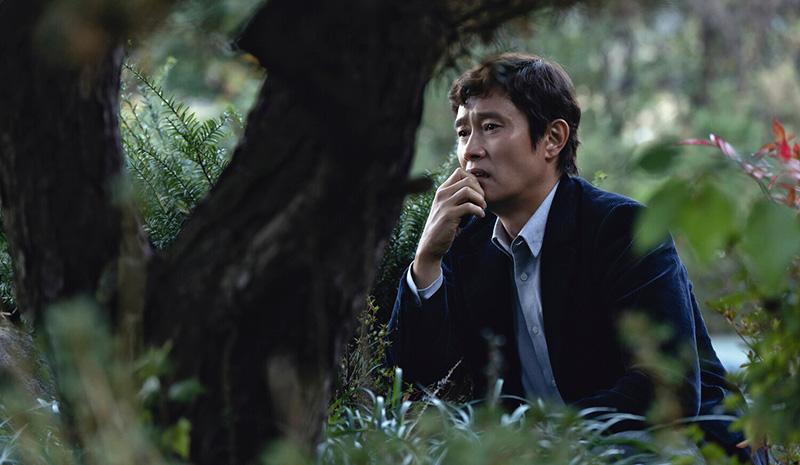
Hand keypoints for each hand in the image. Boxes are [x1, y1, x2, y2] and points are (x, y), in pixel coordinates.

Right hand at [412, 168, 485, 286]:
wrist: (431, 245)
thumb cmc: (444, 226)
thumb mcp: (449, 207)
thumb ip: (459, 198)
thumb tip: (478, 190)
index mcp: (443, 190)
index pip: (460, 172)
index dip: (474, 180)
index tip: (478, 193)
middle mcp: (442, 194)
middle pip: (467, 179)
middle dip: (480, 190)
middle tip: (482, 202)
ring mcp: (444, 204)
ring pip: (468, 190)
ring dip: (480, 199)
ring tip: (482, 208)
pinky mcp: (449, 216)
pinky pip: (468, 206)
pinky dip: (478, 211)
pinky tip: (480, 216)